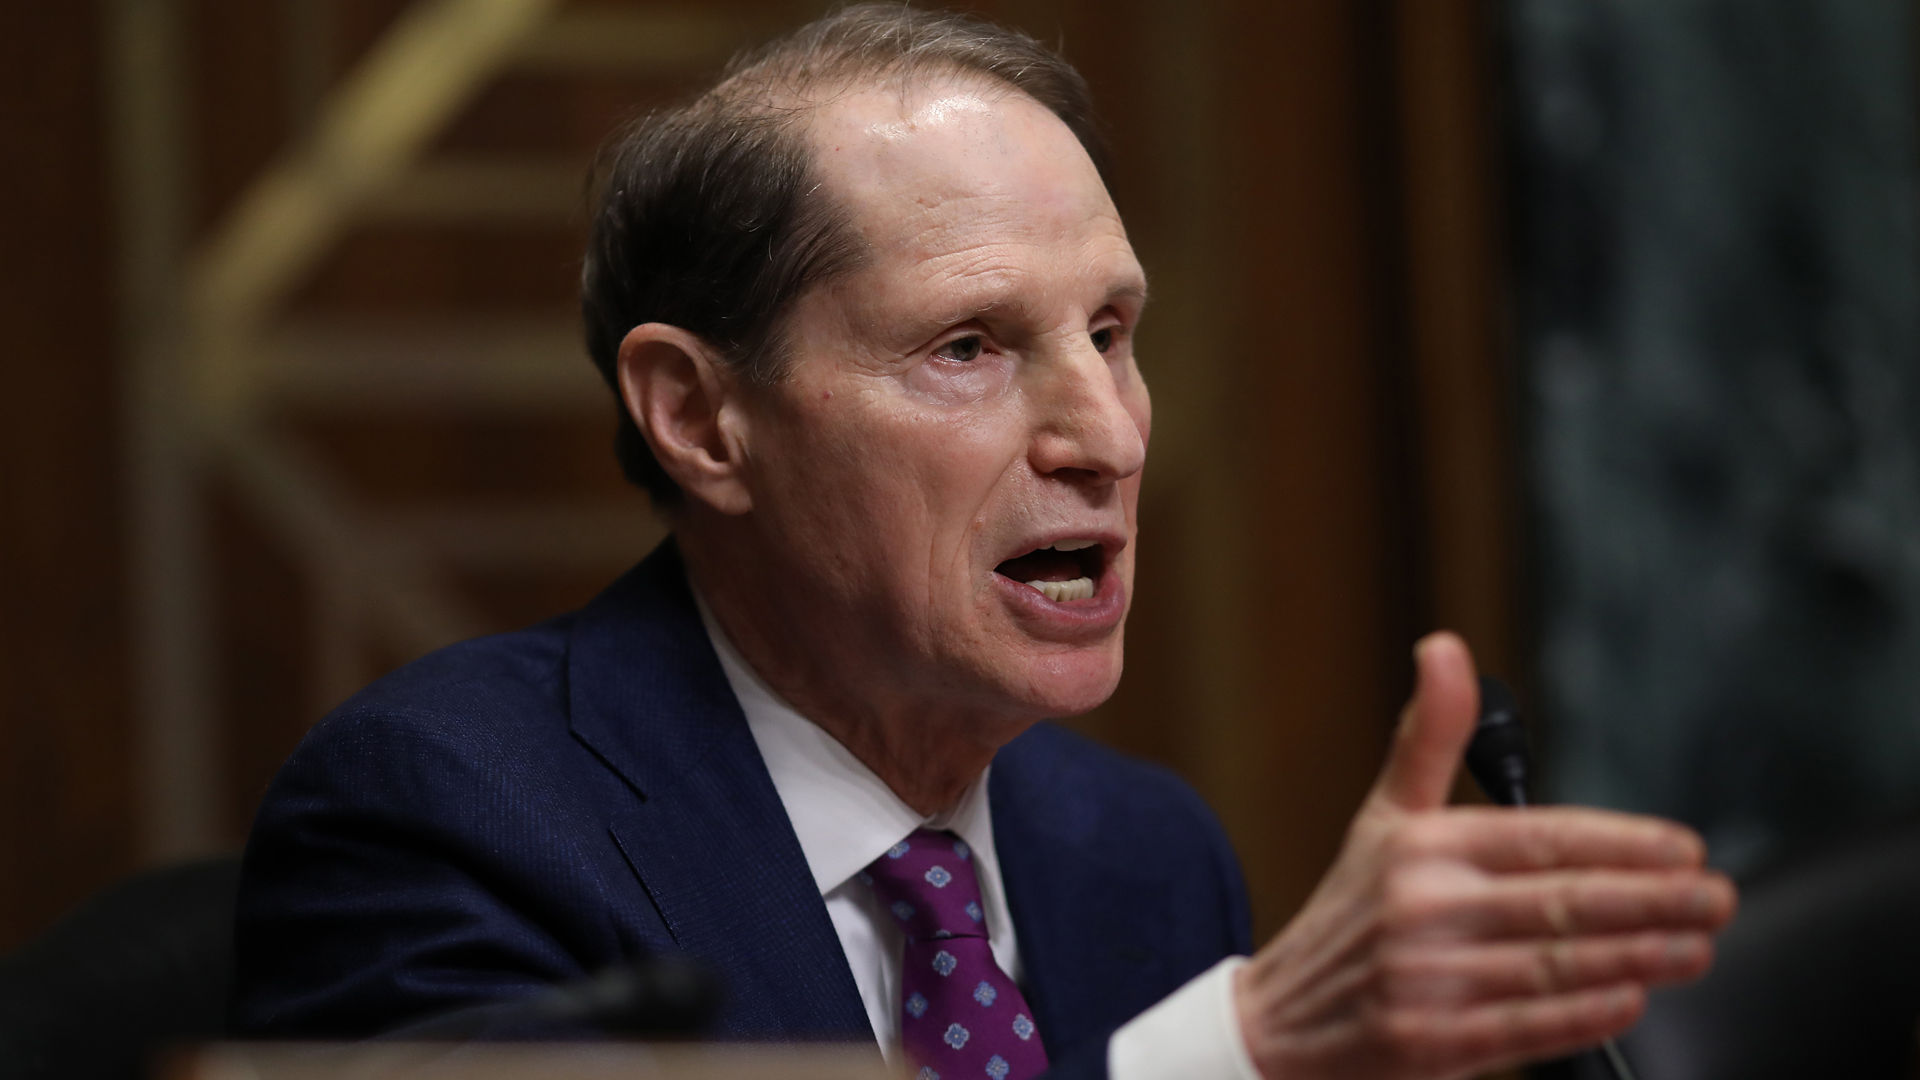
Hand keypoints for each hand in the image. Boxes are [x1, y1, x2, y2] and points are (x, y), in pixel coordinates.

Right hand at [1233, 632, 1735, 1079]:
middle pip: (1563, 901)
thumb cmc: (1350, 916)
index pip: (1541, 837)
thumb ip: (1429, 736)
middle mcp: (1423, 907)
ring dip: (1640, 957)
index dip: (1623, 842)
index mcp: (1421, 846)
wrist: (1280, 1025)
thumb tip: (1444, 647)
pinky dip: (1587, 1013)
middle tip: (1715, 896)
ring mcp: (1426, 979)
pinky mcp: (1430, 1044)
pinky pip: (1528, 1027)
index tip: (1685, 848)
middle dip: (1655, 900)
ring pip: (1557, 964)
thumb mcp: (1381, 817)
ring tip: (1696, 947)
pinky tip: (1632, 999)